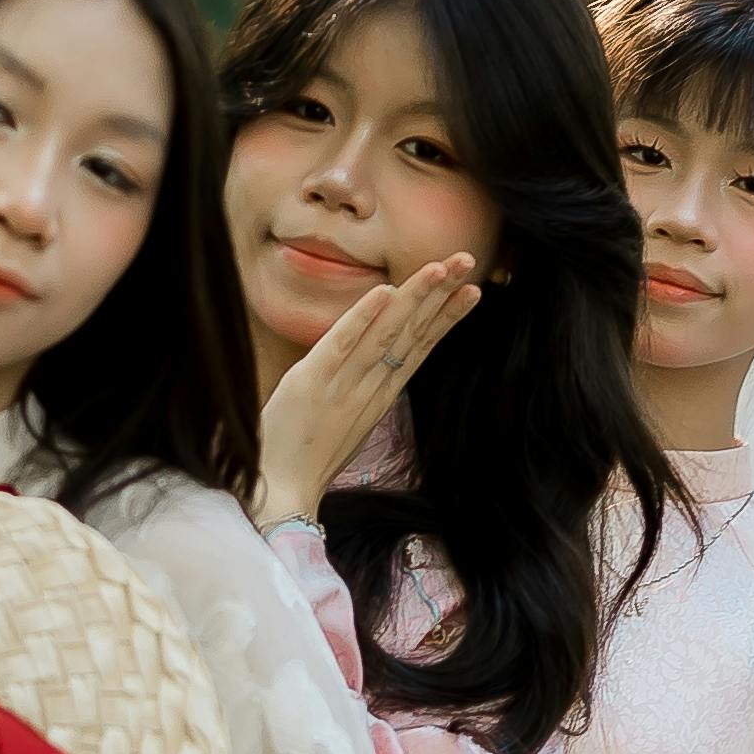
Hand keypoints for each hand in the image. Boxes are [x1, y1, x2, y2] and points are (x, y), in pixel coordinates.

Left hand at [255, 255, 480, 526]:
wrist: (280, 494)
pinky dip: (362, 318)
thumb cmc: (309, 458)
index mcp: (381, 395)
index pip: (420, 346)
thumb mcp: (348, 420)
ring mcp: (342, 384)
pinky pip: (340, 345)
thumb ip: (363, 388)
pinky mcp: (310, 384)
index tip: (472, 290)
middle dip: (441, 294)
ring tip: (439, 267)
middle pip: (412, 332)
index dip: (446, 316)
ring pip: (386, 332)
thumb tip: (376, 360)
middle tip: (467, 260)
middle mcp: (370, 387)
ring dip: (414, 297)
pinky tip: (384, 293)